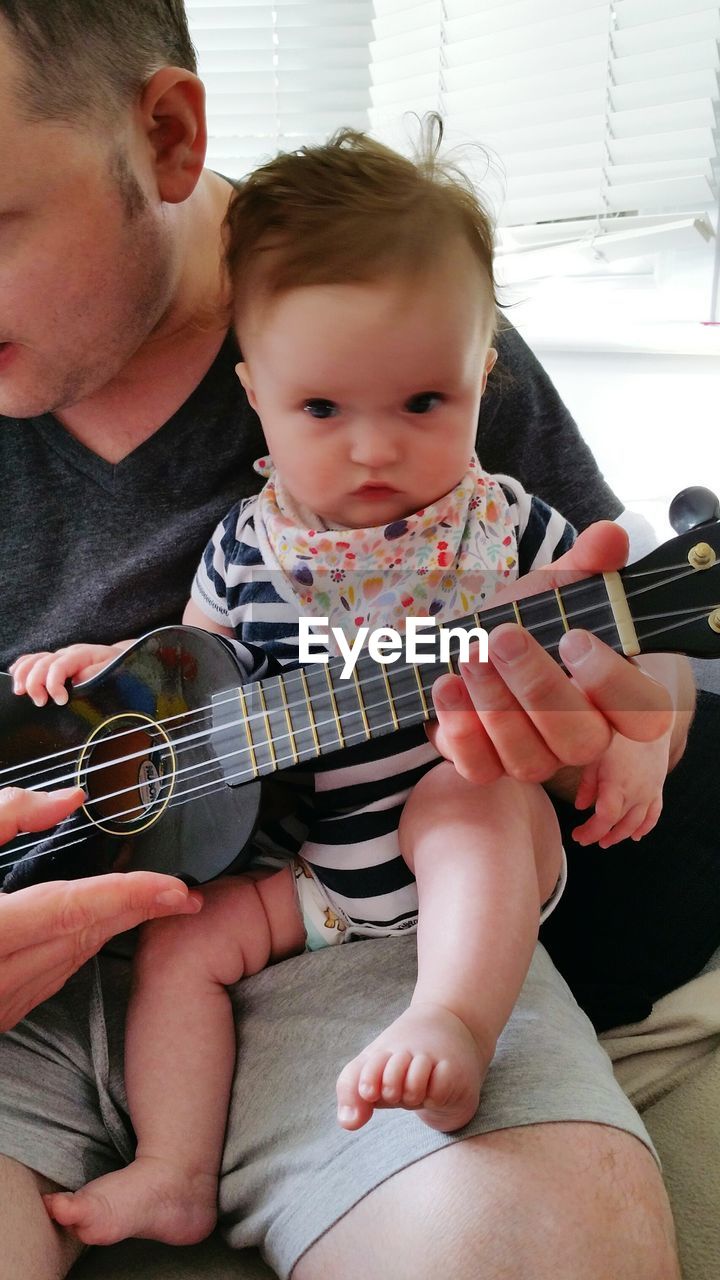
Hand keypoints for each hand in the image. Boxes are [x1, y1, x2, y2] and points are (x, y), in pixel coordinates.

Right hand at [0, 785, 201, 1030]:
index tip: (178, 889)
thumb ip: (5, 816)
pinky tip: (88, 931)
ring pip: (69, 962)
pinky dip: (73, 950)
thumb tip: (66, 800)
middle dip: (134, 912)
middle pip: (84, 937)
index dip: (133, 896)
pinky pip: (45, 979)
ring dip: (108, 931)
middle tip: (180, 894)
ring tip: (147, 904)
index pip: (76, 909)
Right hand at [9, 642, 130, 705]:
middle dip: (36, 683)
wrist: (121, 657)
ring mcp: (59, 656)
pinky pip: (33, 659)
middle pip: (42, 663)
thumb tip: (79, 679)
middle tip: (40, 702)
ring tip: (20, 692)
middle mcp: (67, 653)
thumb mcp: (115, 671)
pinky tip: (15, 676)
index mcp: (81, 655)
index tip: (59, 700)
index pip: (59, 665)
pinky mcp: (54, 662)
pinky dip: (22, 667)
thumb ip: (97, 674)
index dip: (54, 684)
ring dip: (23, 675)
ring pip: (34, 659)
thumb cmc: (117, 667)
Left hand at [427, 522, 672, 785]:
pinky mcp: (488, 767)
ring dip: (494, 702)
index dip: (612, 684)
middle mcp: (582, 737)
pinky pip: (479, 768)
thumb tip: (609, 537)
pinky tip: (445, 685)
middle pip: (580, 739)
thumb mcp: (554, 587)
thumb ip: (586, 565)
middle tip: (503, 637)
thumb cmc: (526, 620)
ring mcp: (536, 759)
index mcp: (614, 695)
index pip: (642, 713)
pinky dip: (461, 728)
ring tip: (469, 652)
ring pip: (528, 758)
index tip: (573, 637)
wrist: (471, 642)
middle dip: (538, 686)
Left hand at [572, 733, 669, 847]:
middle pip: (618, 824)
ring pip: (636, 824)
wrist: (648, 723)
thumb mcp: (595, 756)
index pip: (605, 819)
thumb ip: (587, 784)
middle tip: (585, 838)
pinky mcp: (658, 789)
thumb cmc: (617, 736)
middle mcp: (635, 793)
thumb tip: (580, 807)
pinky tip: (636, 836)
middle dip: (600, 834)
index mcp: (616, 785)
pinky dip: (645, 828)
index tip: (578, 835)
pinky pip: (654, 815)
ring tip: (606, 841)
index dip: (591, 832)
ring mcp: (649, 792)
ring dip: (621, 835)